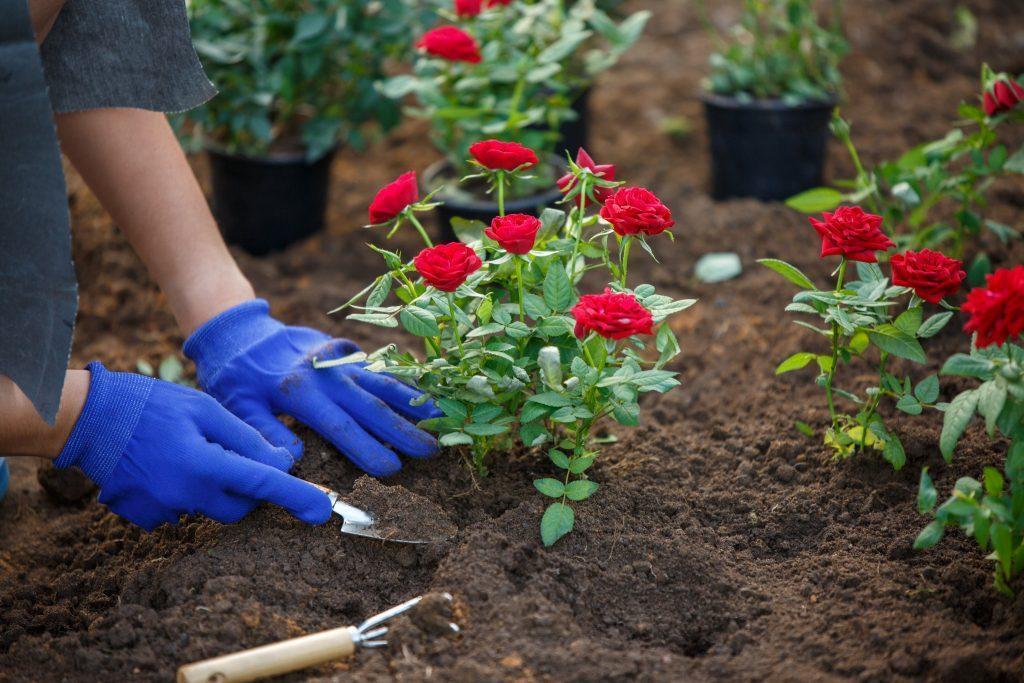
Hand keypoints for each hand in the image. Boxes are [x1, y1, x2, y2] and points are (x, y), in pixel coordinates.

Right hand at [55, 363, 331, 529]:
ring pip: (210, 508)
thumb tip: (282, 462)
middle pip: (239, 507)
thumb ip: (245, 438)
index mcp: (204, 464)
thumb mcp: (204, 409)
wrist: (88, 419)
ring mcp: (162, 511)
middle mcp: (185, 495)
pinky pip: (181, 511)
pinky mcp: (145, 517)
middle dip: (248, 488)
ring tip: (187, 450)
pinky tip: (166, 466)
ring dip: (213, 486)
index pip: (263, 485)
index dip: (297, 497)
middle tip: (232, 455)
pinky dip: (184, 492)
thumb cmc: (150, 404)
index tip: (323, 511)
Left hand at [183, 300, 439, 476]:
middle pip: (372, 407)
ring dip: (412, 401)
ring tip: (439, 416)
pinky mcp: (345, 353)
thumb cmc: (235, 376)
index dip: (368, 449)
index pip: (341, 427)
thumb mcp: (236, 406)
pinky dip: (401, 381)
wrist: (240, 331)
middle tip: (433, 451)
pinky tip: (421, 391)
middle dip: (404, 431)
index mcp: (300, 393)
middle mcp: (327, 375)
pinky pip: (378, 368)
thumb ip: (263, 433)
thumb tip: (292, 461)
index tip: (392, 471)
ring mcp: (339, 361)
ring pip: (381, 383)